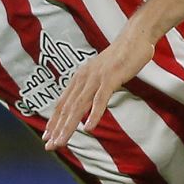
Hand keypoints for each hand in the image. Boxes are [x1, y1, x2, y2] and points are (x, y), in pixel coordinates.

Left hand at [41, 30, 154, 149]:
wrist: (135, 37)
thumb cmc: (120, 57)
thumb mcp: (101, 74)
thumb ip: (93, 88)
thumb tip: (88, 103)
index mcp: (79, 78)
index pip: (62, 103)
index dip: (54, 121)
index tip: (47, 137)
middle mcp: (83, 78)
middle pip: (67, 108)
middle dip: (57, 129)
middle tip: (49, 146)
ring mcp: (96, 78)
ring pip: (79, 106)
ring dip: (69, 126)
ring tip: (62, 141)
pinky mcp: (111, 78)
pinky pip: (100, 99)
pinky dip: (94, 114)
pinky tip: (89, 127)